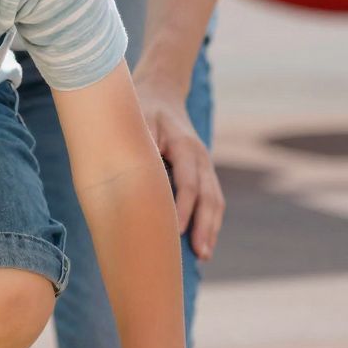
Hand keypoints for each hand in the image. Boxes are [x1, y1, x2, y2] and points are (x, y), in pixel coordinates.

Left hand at [134, 72, 223, 260]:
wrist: (160, 91)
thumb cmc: (142, 108)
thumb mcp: (138, 120)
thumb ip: (141, 144)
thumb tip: (133, 176)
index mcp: (185, 145)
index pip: (189, 182)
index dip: (183, 208)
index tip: (176, 232)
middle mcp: (200, 156)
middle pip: (209, 195)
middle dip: (205, 226)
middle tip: (200, 254)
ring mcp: (204, 163)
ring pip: (214, 199)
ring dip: (211, 228)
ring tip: (204, 255)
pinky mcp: (202, 171)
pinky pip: (211, 198)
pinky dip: (210, 221)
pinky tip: (203, 242)